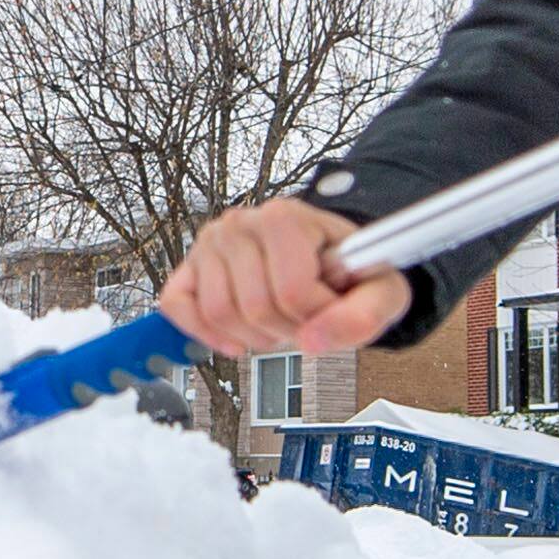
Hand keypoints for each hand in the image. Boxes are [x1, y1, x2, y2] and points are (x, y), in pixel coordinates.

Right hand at [157, 197, 409, 358]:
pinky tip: (235, 341)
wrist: (325, 261)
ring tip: (276, 325)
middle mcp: (240, 222)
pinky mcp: (188, 268)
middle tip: (303, 321)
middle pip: (255, 306)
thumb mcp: (382, 290)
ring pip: (218, 312)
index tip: (330, 309)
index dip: (317, 317)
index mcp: (286, 217)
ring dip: (252, 337)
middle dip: (286, 330)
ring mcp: (210, 244)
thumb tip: (314, 340)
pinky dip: (204, 333)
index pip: (294, 290)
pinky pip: (176, 307)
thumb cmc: (348, 273)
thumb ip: (366, 314)